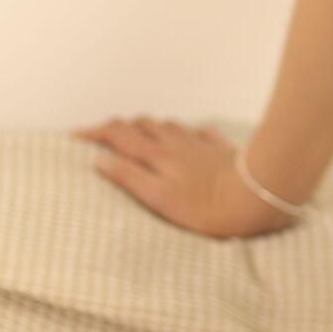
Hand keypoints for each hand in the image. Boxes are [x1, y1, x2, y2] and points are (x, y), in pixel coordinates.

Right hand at [69, 115, 301, 239]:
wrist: (257, 195)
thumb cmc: (207, 207)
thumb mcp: (160, 199)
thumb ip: (129, 178)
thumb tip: (100, 160)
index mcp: (156, 155)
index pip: (118, 134)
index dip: (94, 132)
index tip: (75, 136)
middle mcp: (174, 143)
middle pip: (140, 124)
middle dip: (118, 127)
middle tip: (105, 137)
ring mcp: (199, 143)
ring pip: (167, 125)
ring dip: (148, 127)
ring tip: (140, 136)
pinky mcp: (221, 148)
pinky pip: (198, 133)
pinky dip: (184, 133)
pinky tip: (187, 138)